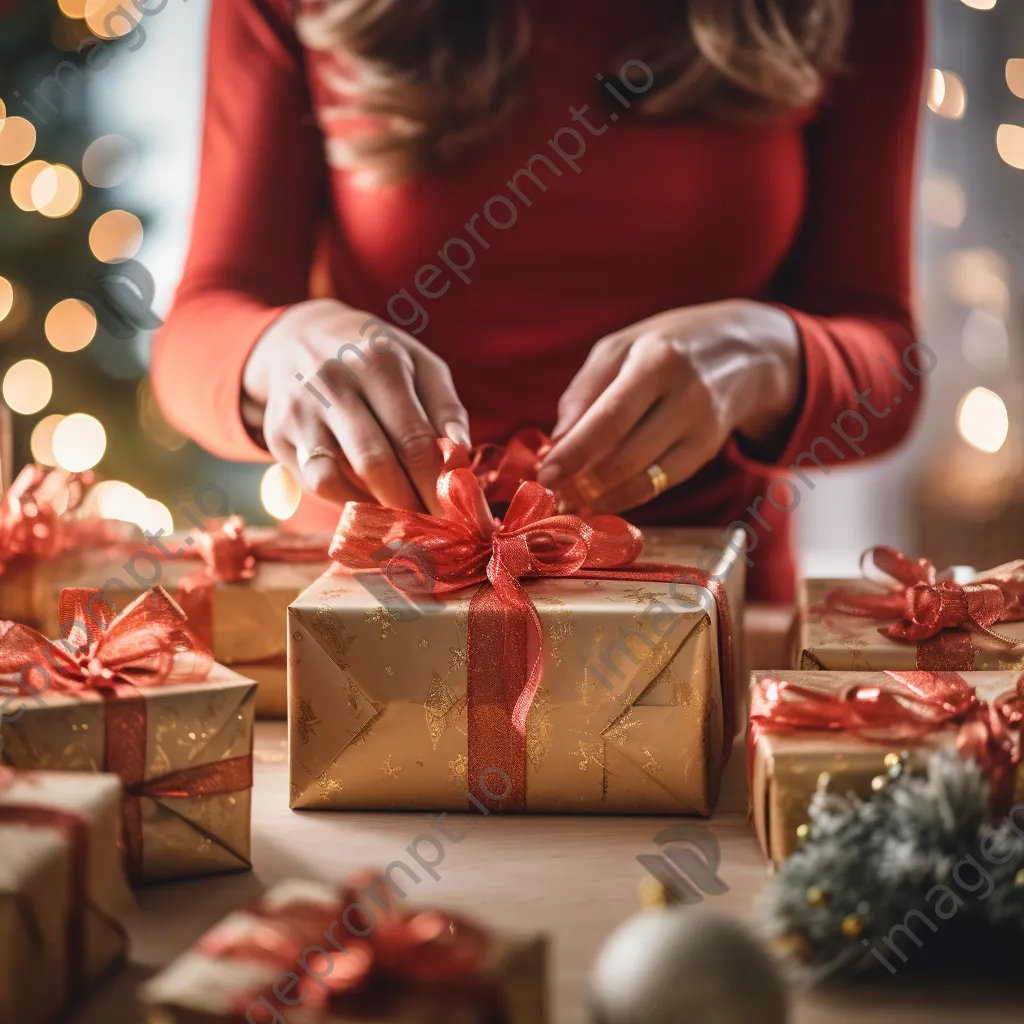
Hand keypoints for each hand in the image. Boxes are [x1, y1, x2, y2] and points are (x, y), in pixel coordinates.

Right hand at [242, 299, 469, 514]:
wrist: (297, 338)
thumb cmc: (375, 357)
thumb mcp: (419, 364)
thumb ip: (446, 407)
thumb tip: (461, 452)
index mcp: (378, 361)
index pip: (414, 438)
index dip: (437, 484)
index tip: (458, 515)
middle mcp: (332, 383)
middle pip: (376, 462)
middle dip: (410, 504)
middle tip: (435, 529)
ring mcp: (299, 410)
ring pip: (334, 478)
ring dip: (374, 510)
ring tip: (405, 522)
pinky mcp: (278, 434)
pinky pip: (315, 482)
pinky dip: (345, 502)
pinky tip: (372, 506)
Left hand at [537, 300, 802, 514]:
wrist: (747, 351)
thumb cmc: (666, 345)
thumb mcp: (620, 347)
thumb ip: (584, 391)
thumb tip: (558, 441)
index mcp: (657, 361)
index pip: (611, 417)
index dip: (576, 452)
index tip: (545, 474)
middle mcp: (686, 397)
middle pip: (627, 456)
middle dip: (583, 483)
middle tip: (550, 495)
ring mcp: (702, 429)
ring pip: (645, 479)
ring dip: (601, 498)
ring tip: (568, 502)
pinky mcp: (707, 452)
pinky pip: (659, 484)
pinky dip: (625, 498)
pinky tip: (598, 501)